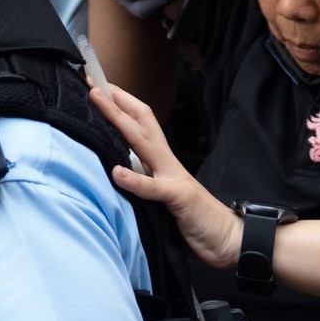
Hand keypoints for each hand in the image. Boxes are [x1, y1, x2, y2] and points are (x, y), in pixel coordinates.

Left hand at [92, 84, 241, 269]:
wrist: (228, 239)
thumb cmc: (194, 219)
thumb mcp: (164, 197)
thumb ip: (146, 182)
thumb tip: (117, 174)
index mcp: (163, 162)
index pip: (141, 123)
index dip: (120, 104)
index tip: (97, 86)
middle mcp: (167, 163)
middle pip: (140, 122)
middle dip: (115, 100)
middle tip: (91, 82)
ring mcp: (174, 178)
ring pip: (143, 143)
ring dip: (119, 121)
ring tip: (98, 103)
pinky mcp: (179, 199)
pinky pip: (154, 189)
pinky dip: (135, 180)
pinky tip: (117, 173)